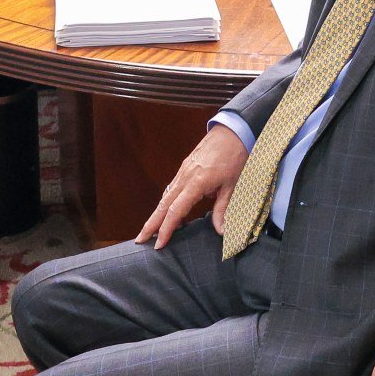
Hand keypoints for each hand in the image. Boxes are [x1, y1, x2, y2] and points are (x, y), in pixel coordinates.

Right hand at [136, 125, 248, 249]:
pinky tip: (170, 212)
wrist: (232, 131)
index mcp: (196, 183)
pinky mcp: (185, 168)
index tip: (159, 244)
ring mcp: (183, 172)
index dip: (166, 229)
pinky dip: (167, 202)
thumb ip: (223, 209)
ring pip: (166, 196)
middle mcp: (185, 177)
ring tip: (151, 230)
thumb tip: (220, 231)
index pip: (176, 211)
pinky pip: (172, 188)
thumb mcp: (232, 185)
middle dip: (150, 224)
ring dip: (157, 214)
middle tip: (140, 240)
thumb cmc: (234, 157)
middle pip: (163, 205)